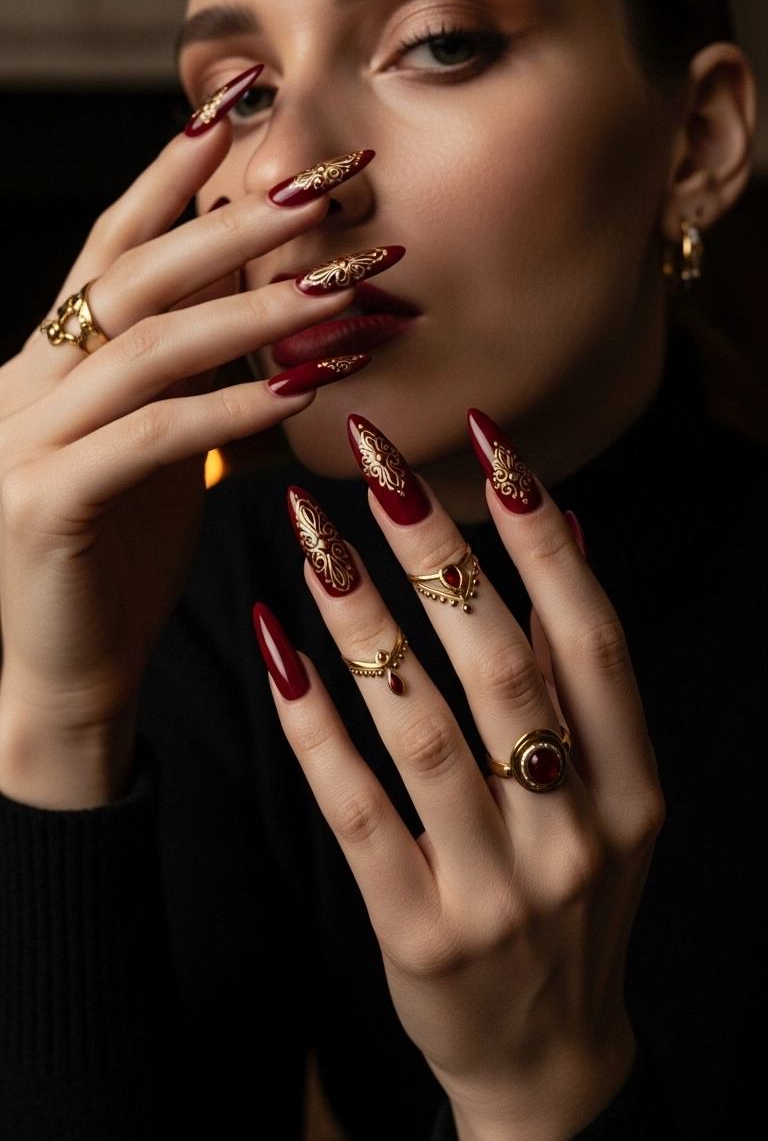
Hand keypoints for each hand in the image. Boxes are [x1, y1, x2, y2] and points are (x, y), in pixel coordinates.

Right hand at [0, 79, 372, 808]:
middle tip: (323, 185)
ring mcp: (24, 440)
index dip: (170, 175)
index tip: (236, 111)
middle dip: (232, 223)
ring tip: (340, 289)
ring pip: (148, 347)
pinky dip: (228, 408)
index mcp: (51, 362)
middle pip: (135, 276)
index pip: (114, 248)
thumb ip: (192, 372)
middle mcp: (25, 383)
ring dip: (253, 311)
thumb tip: (267, 293)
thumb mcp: (162, 446)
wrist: (61, 676)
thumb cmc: (119, 559)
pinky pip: (150, 438)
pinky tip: (299, 390)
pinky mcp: (43, 503)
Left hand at [260, 413, 663, 1140]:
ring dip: (363, 622)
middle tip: (375, 463)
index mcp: (632, 785)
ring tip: (313, 537)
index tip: (489, 443)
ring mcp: (501, 890)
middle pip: (500, 666)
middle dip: (437, 553)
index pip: (592, 638)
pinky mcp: (421, 932)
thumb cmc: (571, 898)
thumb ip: (582, 674)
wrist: (545, 1060)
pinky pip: (358, 811)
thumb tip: (568, 532)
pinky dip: (315, 728)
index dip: (542, 535)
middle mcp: (577, 832)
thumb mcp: (611, 794)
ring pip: (422, 728)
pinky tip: (280, 651)